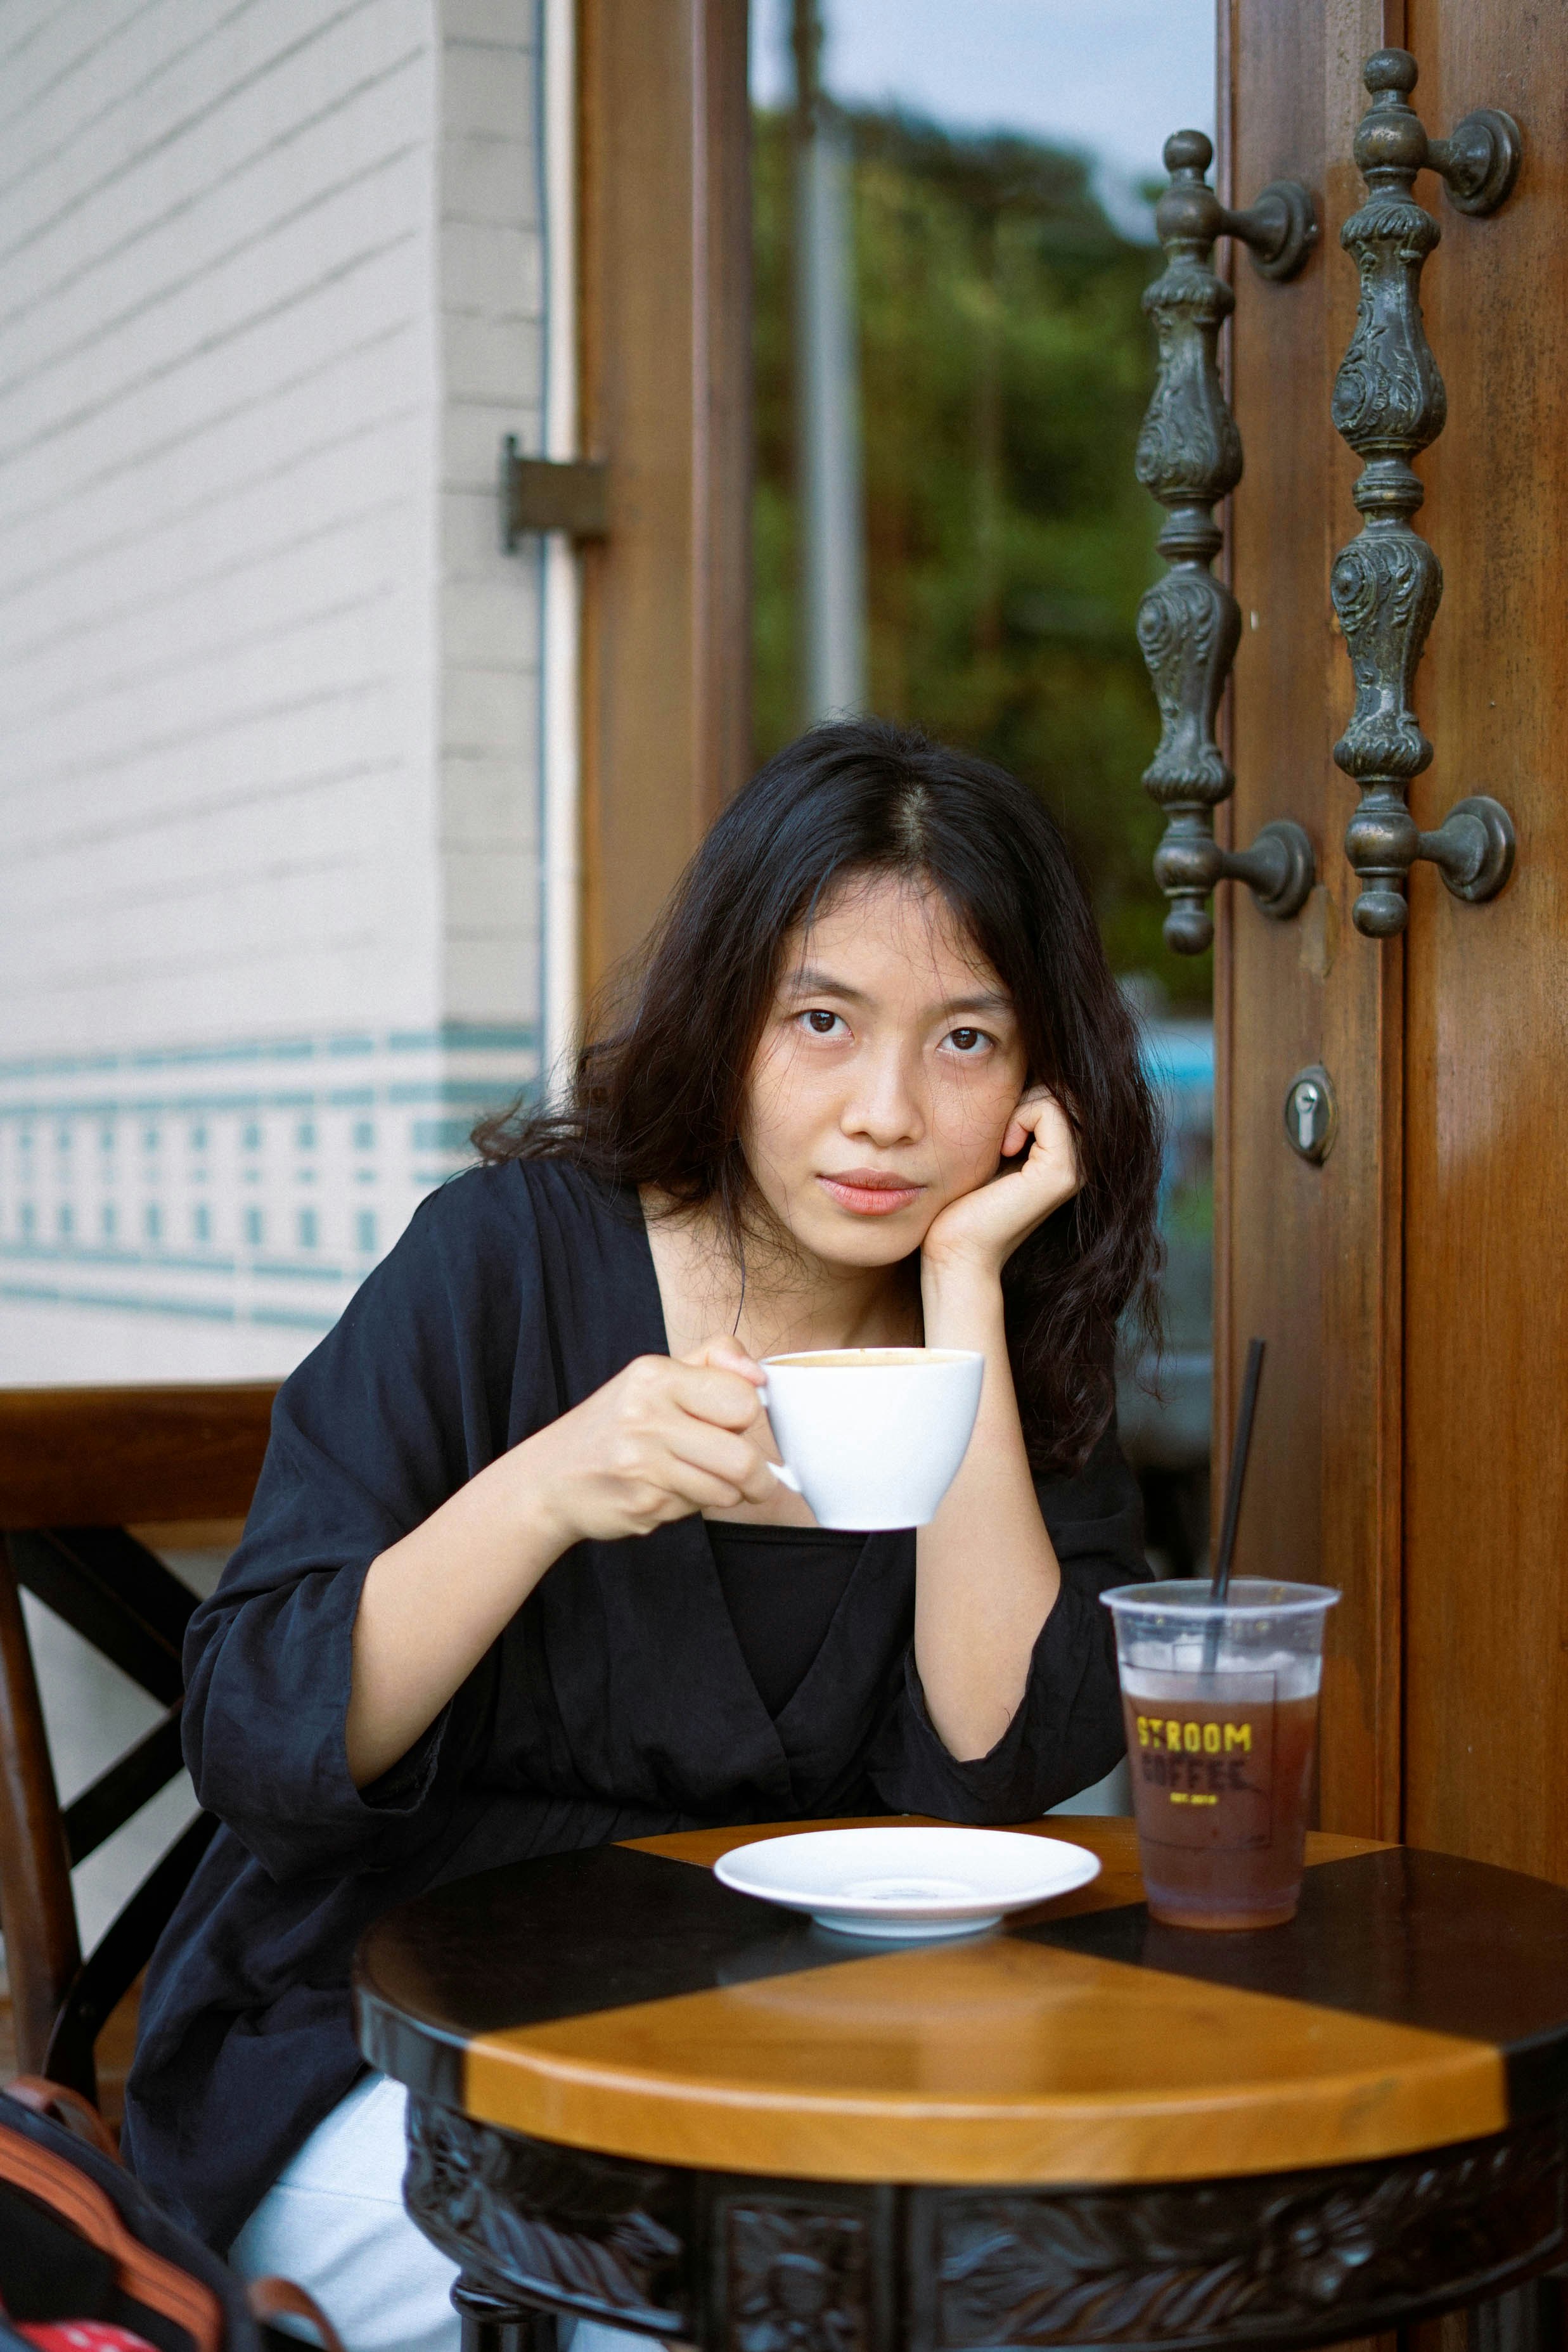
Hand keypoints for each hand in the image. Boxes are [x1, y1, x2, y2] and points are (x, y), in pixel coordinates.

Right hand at [522, 1336, 778, 1545]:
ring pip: (726, 1491)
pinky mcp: (641, 1505)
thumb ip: (715, 1360)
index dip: (747, 1417)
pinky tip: (664, 1491)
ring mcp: (642, 1464)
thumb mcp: (656, 1375)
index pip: (742, 1400)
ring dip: (725, 1493)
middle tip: (755, 1479)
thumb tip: (760, 1376)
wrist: (549, 1479)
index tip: (737, 1425)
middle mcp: (646, 1416)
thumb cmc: (614, 1425)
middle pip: (742, 1457)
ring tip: (697, 1479)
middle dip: (759, 1476)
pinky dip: (691, 1505)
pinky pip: (696, 1510)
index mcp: (655, 1375)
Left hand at [920, 1087, 1079, 1282]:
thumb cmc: (961, 1199)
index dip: (1028, 1094)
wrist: (954, 1249)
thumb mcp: (992, 1144)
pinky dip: (1020, 1117)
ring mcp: (1076, 1168)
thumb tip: (1017, 1062)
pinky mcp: (1061, 1173)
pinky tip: (1004, 1149)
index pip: (1061, 1091)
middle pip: (1064, 1089)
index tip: (1000, 1129)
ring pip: (1058, 1095)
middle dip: (1027, 1096)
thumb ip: (1014, 1115)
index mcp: (1066, 1155)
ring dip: (1021, 1106)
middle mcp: (1080, 1162)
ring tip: (1001, 1143)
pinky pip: (1049, 1110)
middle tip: (1000, 1133)